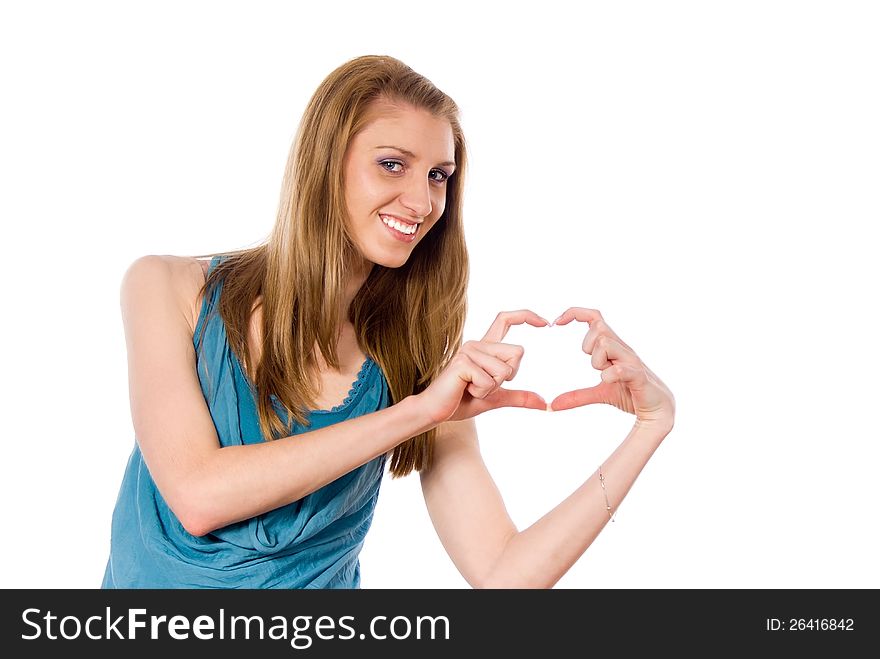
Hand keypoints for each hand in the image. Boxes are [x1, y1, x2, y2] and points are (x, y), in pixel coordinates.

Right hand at [415, 310, 549, 424]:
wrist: (435, 412)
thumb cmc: (462, 402)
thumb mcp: (496, 398)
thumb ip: (519, 397)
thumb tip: (544, 403)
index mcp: (485, 348)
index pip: (506, 320)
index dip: (526, 316)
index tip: (545, 323)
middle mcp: (477, 344)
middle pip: (518, 352)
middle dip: (509, 376)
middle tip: (484, 385)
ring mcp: (469, 351)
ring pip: (505, 370)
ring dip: (492, 388)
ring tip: (471, 388)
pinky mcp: (463, 363)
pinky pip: (490, 381)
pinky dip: (482, 393)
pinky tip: (465, 390)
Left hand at [549, 307, 674, 429]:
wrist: (659, 409)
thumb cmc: (631, 392)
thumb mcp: (601, 393)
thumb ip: (578, 396)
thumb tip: (554, 405)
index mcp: (613, 347)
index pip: (595, 318)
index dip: (575, 313)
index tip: (556, 322)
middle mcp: (623, 349)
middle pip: (599, 328)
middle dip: (588, 345)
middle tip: (594, 366)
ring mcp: (632, 361)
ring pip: (606, 344)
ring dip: (597, 360)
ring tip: (604, 375)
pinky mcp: (639, 377)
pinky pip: (621, 369)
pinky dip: (610, 375)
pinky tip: (608, 381)